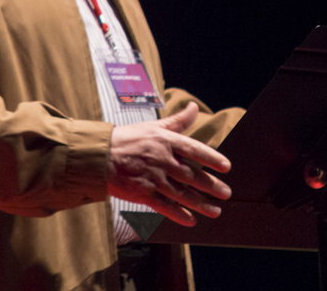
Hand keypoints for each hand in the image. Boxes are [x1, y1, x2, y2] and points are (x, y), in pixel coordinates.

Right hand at [107, 101, 232, 226]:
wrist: (99, 156)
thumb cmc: (128, 139)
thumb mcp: (154, 126)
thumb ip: (178, 120)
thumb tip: (194, 106)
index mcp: (166, 141)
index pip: (194, 149)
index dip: (211, 158)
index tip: (226, 167)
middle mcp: (162, 160)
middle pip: (191, 175)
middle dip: (211, 185)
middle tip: (226, 193)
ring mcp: (152, 178)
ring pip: (181, 194)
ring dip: (200, 204)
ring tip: (216, 210)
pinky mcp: (142, 193)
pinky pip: (164, 206)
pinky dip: (178, 214)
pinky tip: (190, 220)